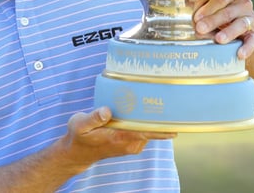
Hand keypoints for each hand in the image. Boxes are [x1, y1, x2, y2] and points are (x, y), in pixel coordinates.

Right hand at [59, 107, 175, 170]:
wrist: (78, 153)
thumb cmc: (79, 137)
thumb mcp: (79, 124)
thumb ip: (93, 117)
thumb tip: (106, 111)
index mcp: (119, 137)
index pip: (146, 132)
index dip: (162, 128)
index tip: (176, 122)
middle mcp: (129, 143)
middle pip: (151, 130)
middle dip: (159, 117)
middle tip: (166, 100)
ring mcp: (131, 146)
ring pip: (148, 131)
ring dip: (151, 120)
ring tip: (153, 103)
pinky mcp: (131, 145)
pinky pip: (144, 133)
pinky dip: (145, 124)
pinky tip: (142, 114)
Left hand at [191, 0, 253, 58]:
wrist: (240, 34)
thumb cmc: (218, 18)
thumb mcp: (209, 11)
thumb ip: (199, 7)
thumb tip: (187, 2)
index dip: (207, 6)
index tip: (196, 17)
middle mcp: (242, 3)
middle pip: (227, 11)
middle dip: (213, 20)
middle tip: (200, 28)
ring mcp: (251, 18)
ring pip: (241, 24)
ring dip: (229, 32)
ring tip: (219, 39)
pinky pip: (253, 40)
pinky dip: (247, 47)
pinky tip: (240, 54)